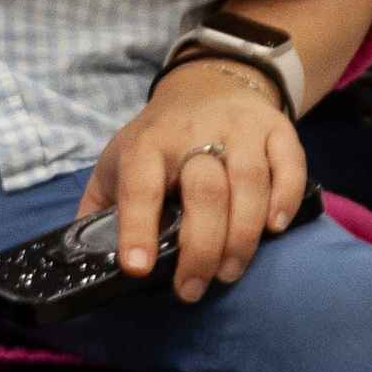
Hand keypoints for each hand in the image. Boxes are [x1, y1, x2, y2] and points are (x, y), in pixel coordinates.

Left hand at [79, 59, 301, 303]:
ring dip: (242, 236)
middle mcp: (194, 132)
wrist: (208, 84)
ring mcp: (239, 128)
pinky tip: (273, 228)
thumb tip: (82, 258)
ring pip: (249, 180)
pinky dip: (285, 199)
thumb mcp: (118, 162)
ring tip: (229, 271)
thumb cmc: (159, 141)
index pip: (141, 186)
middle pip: (204, 190)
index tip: (139, 269)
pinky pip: (289, 165)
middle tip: (193, 287)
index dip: (138, 228)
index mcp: (147, 145)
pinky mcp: (276, 130)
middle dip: (201, 248)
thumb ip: (98, 207)